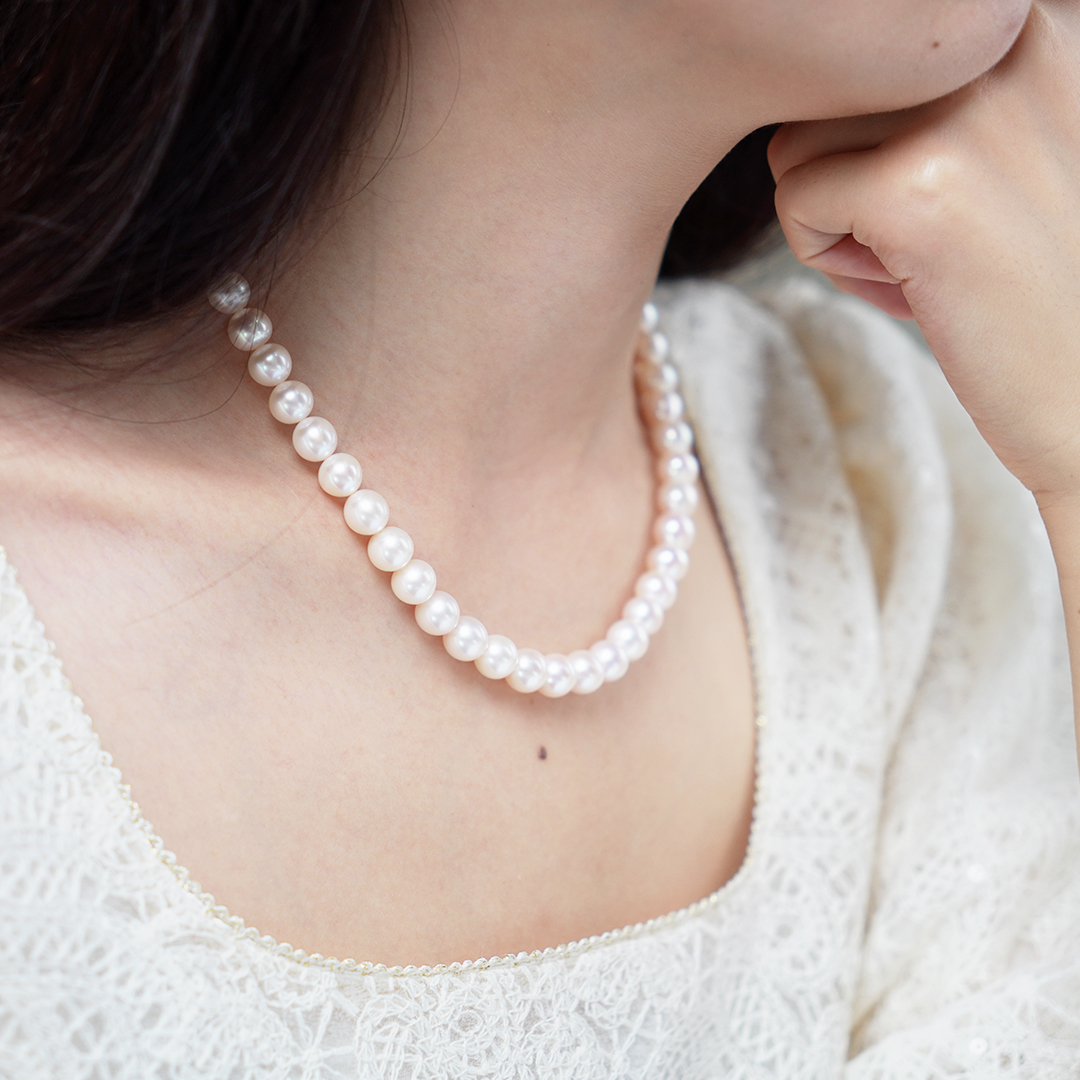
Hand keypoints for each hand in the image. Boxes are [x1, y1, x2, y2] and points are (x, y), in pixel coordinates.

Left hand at [769, 1, 1079, 507]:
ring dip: (835, 217)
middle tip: (924, 240)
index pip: (864, 52)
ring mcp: (962, 111)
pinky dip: (825, 259)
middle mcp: (1002, 37)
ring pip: (795, 145)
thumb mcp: (1000, 146)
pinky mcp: (915, 187)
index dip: (871, 139)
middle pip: (822, 93)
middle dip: (845, 178)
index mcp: (1025, 18)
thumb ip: (929, 93)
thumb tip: (801, 70)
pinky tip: (906, 286)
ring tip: (917, 259)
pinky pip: (793, 203)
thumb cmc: (1035, 278)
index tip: (942, 197)